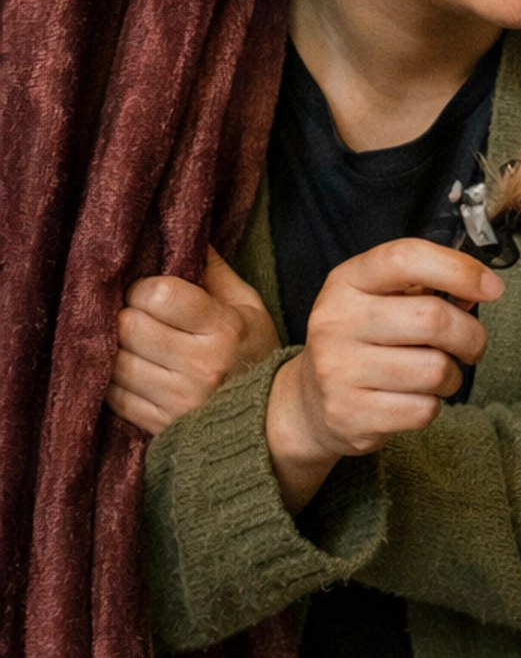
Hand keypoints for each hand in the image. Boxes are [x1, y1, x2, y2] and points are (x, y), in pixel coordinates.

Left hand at [108, 247, 281, 437]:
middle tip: (135, 315)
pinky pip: (114, 396)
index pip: (159, 295)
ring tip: (130, 342)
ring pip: (115, 362)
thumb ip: (214, 271)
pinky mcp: (160, 426)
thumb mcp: (248, 306)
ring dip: (115, 348)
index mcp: (224, 329)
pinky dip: (114, 380)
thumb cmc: (255, 351)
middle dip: (125, 315)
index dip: (142, 287)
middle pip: (129, 327)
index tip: (147, 290)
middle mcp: (200, 365)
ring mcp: (178, 400)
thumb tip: (185, 231)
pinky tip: (131, 369)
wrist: (269, 419)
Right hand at [265, 240, 503, 513]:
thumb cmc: (363, 341)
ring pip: (435, 369)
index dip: (458, 269)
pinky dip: (432, 405)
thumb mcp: (380, 299)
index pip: (405, 258)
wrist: (309, 402)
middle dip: (471, 335)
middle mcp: (335, 320)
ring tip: (437, 374)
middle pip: (433, 318)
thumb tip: (482, 289)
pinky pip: (423, 409)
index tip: (492, 288)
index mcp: (346, 281)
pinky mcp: (349, 413)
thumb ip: (427, 285)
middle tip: (471, 345)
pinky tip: (414, 398)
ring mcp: (338, 369)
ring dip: (452, 376)